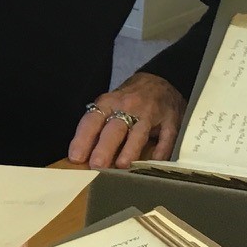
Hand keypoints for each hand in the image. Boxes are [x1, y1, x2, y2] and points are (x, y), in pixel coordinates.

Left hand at [70, 72, 185, 168]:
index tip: (75, 158)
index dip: (83, 139)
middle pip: (114, 129)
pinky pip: (166, 137)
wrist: (160, 80)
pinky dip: (161, 150)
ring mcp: (150, 114)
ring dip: (130, 149)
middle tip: (96, 165)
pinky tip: (154, 162)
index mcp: (108, 104)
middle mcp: (128, 108)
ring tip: (122, 166)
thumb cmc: (129, 99)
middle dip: (104, 147)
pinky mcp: (170, 121)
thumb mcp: (110, 105)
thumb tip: (82, 157)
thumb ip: (98, 126)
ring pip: (139, 133)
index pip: (92, 121)